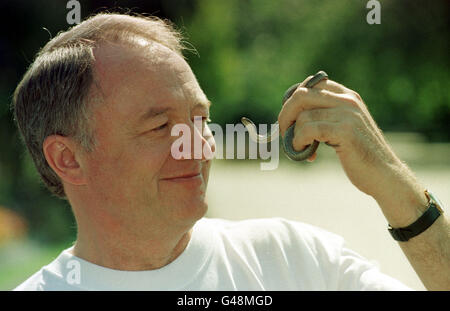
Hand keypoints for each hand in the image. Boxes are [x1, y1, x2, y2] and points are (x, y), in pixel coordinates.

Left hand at [277, 75, 412, 202]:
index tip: (289, 121)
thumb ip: (325, 116)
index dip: (291, 102)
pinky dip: (300, 142)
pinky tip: (308, 155)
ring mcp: (348, 114)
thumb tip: (289, 114)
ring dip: (293, 136)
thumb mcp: (344, 127)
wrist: (384, 175)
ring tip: (302, 149)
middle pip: (300, 95)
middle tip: (285, 134)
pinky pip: (309, 129)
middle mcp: (347, 100)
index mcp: (347, 96)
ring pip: (302, 116)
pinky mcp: (345, 131)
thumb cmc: (360, 155)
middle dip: (285, 116)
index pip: (308, 85)